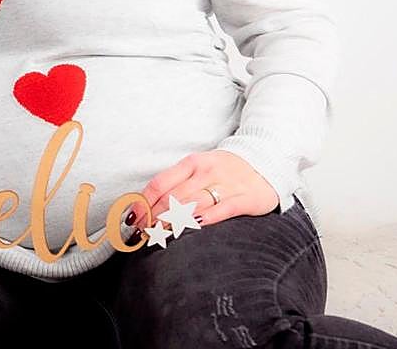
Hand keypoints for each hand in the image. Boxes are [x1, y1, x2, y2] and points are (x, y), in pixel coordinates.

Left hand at [128, 150, 278, 230]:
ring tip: (158, 235)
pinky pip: (223, 210)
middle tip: (142, 233)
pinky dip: (206, 219)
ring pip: (193, 205)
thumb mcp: (199, 169)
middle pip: (173, 198)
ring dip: (172, 222)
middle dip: (153, 218)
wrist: (264, 161)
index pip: (160, 184)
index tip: (132, 219)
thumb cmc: (224, 170)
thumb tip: (145, 206)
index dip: (143, 203)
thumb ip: (176, 184)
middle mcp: (206, 172)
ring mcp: (226, 185)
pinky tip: (193, 227)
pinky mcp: (245, 198)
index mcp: (191, 163)